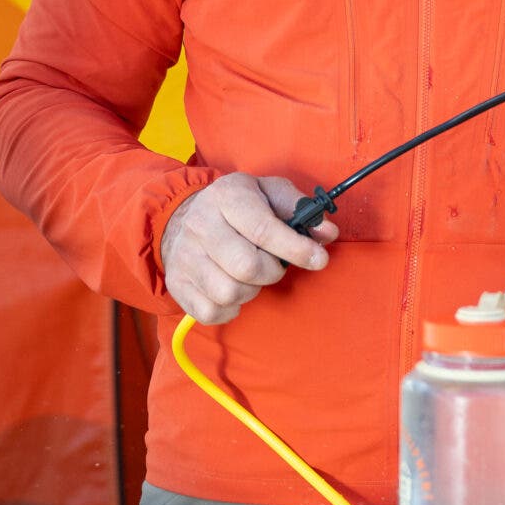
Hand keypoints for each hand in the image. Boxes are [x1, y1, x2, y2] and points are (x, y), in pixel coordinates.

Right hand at [158, 173, 338, 324]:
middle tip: (274, 263)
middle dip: (273, 271)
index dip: (297, 249)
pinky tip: (234, 287)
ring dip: (251, 290)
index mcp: (227, 196)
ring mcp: (184, 256)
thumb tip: (328, 233)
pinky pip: (212, 312)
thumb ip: (301, 209)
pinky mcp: (177, 284)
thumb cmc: (238, 206)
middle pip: (247, 267)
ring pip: (229, 292)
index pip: (264, 230)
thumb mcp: (269, 193)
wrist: (181, 217)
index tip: (319, 259)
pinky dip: (230, 308)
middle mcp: (200, 224)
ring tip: (250, 274)